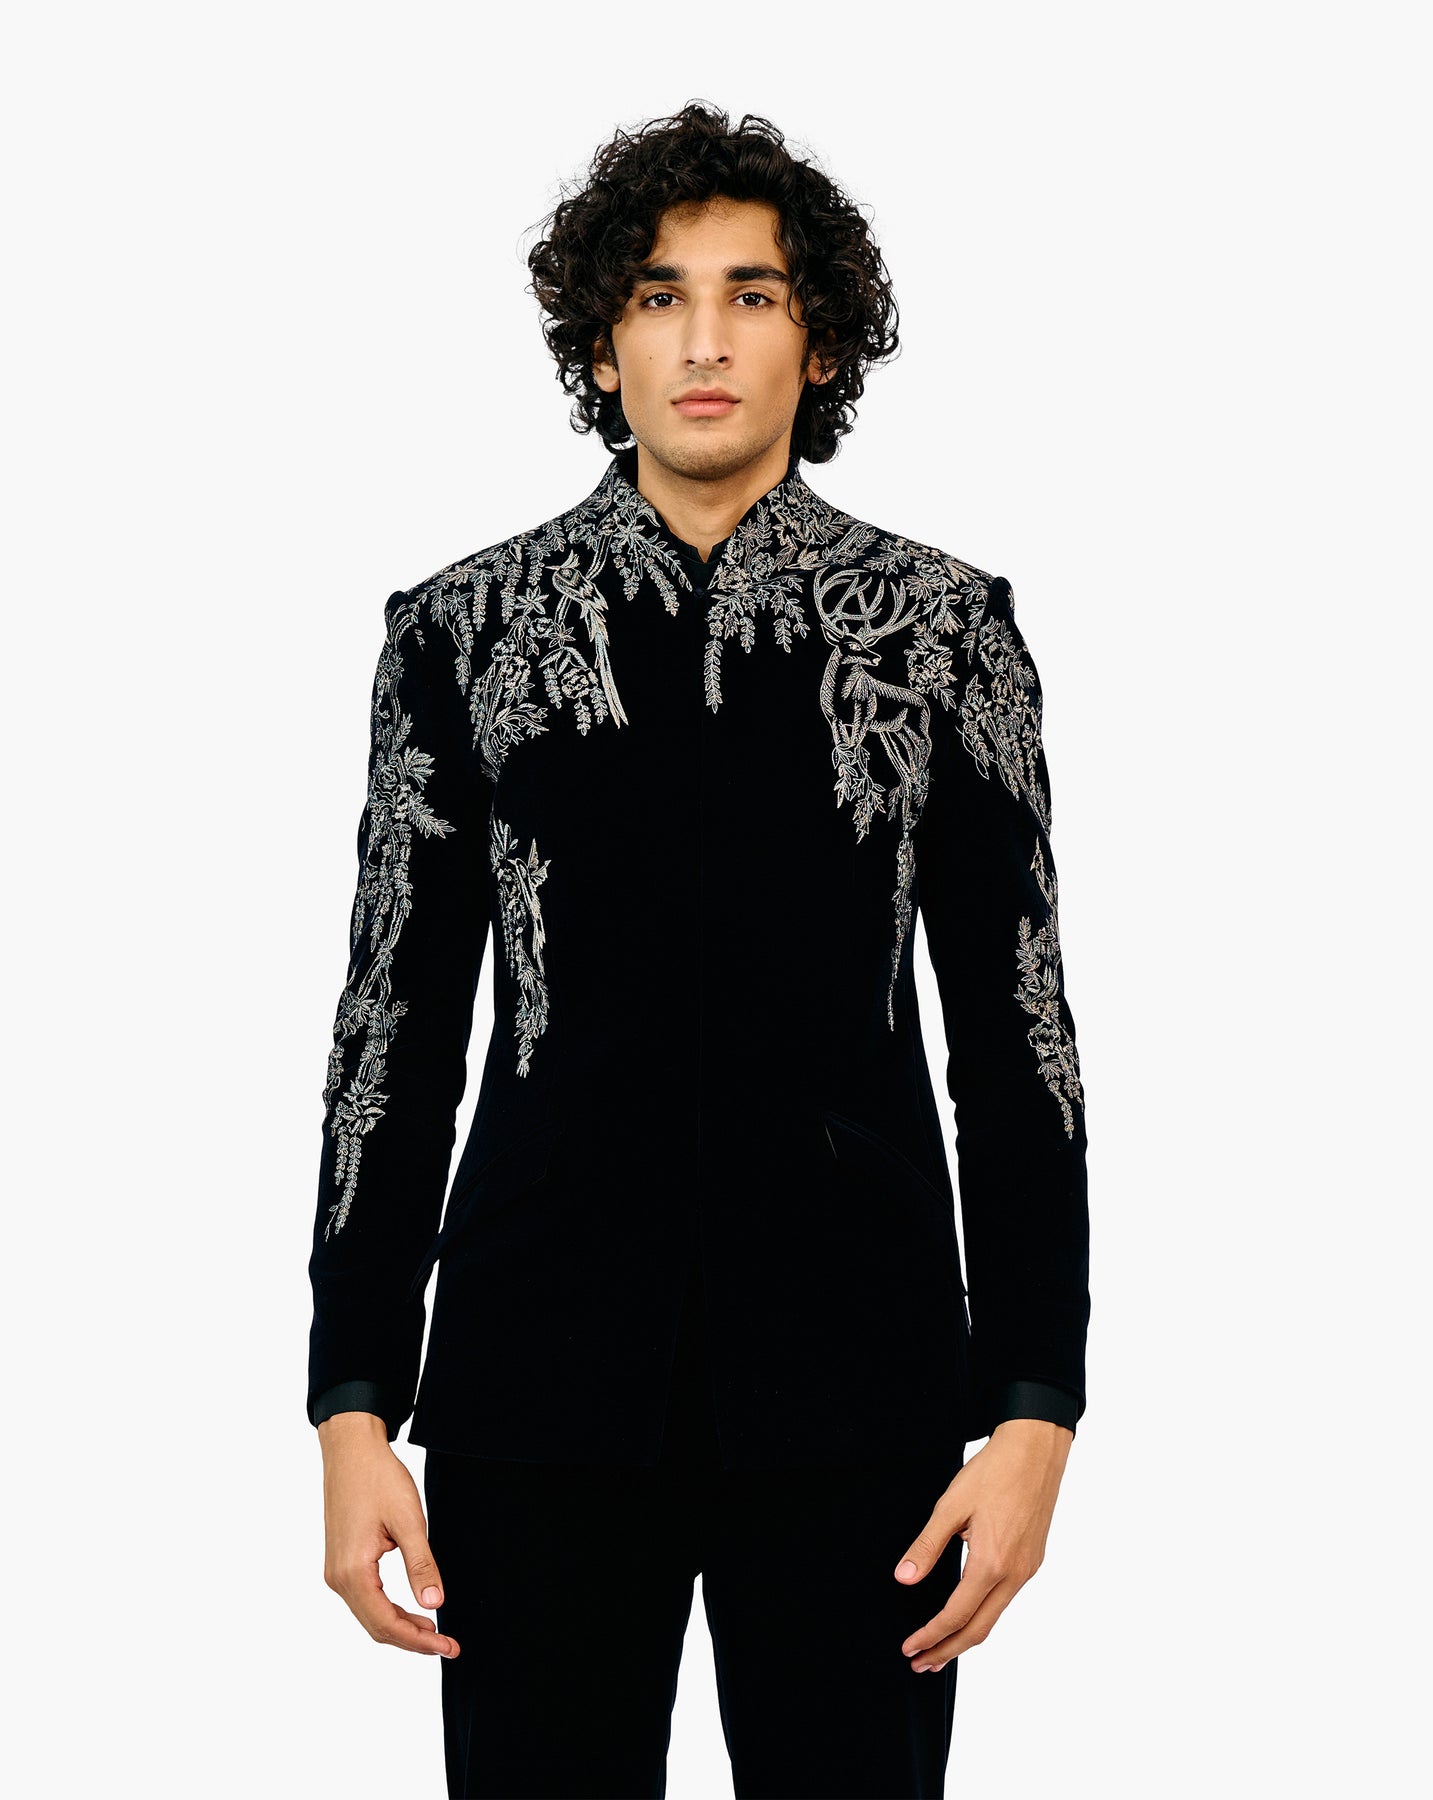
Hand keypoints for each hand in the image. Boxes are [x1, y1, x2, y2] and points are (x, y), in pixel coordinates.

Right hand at [317, 1411, 459, 1658]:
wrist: (351, 1450)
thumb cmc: (378, 1478)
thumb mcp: (408, 1521)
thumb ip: (421, 1565)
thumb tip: (435, 1604)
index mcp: (352, 1571)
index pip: (386, 1623)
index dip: (418, 1641)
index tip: (449, 1646)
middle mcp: (338, 1577)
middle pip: (376, 1626)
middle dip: (412, 1640)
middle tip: (448, 1644)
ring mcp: (336, 1571)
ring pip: (370, 1615)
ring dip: (401, 1626)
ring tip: (435, 1631)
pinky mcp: (341, 1562)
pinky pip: (365, 1599)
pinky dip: (388, 1610)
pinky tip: (411, 1609)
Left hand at [893, 1417, 1072, 1671]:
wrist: (1036, 1450)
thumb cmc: (995, 1471)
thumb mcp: (951, 1505)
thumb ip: (927, 1546)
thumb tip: (904, 1577)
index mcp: (992, 1562)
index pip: (957, 1615)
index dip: (931, 1635)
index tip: (911, 1647)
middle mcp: (1015, 1573)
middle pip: (979, 1629)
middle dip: (948, 1650)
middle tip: (921, 1663)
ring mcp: (1027, 1569)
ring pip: (994, 1616)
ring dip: (965, 1636)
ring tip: (940, 1646)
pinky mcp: (1032, 1560)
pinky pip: (1005, 1599)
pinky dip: (983, 1615)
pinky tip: (968, 1612)